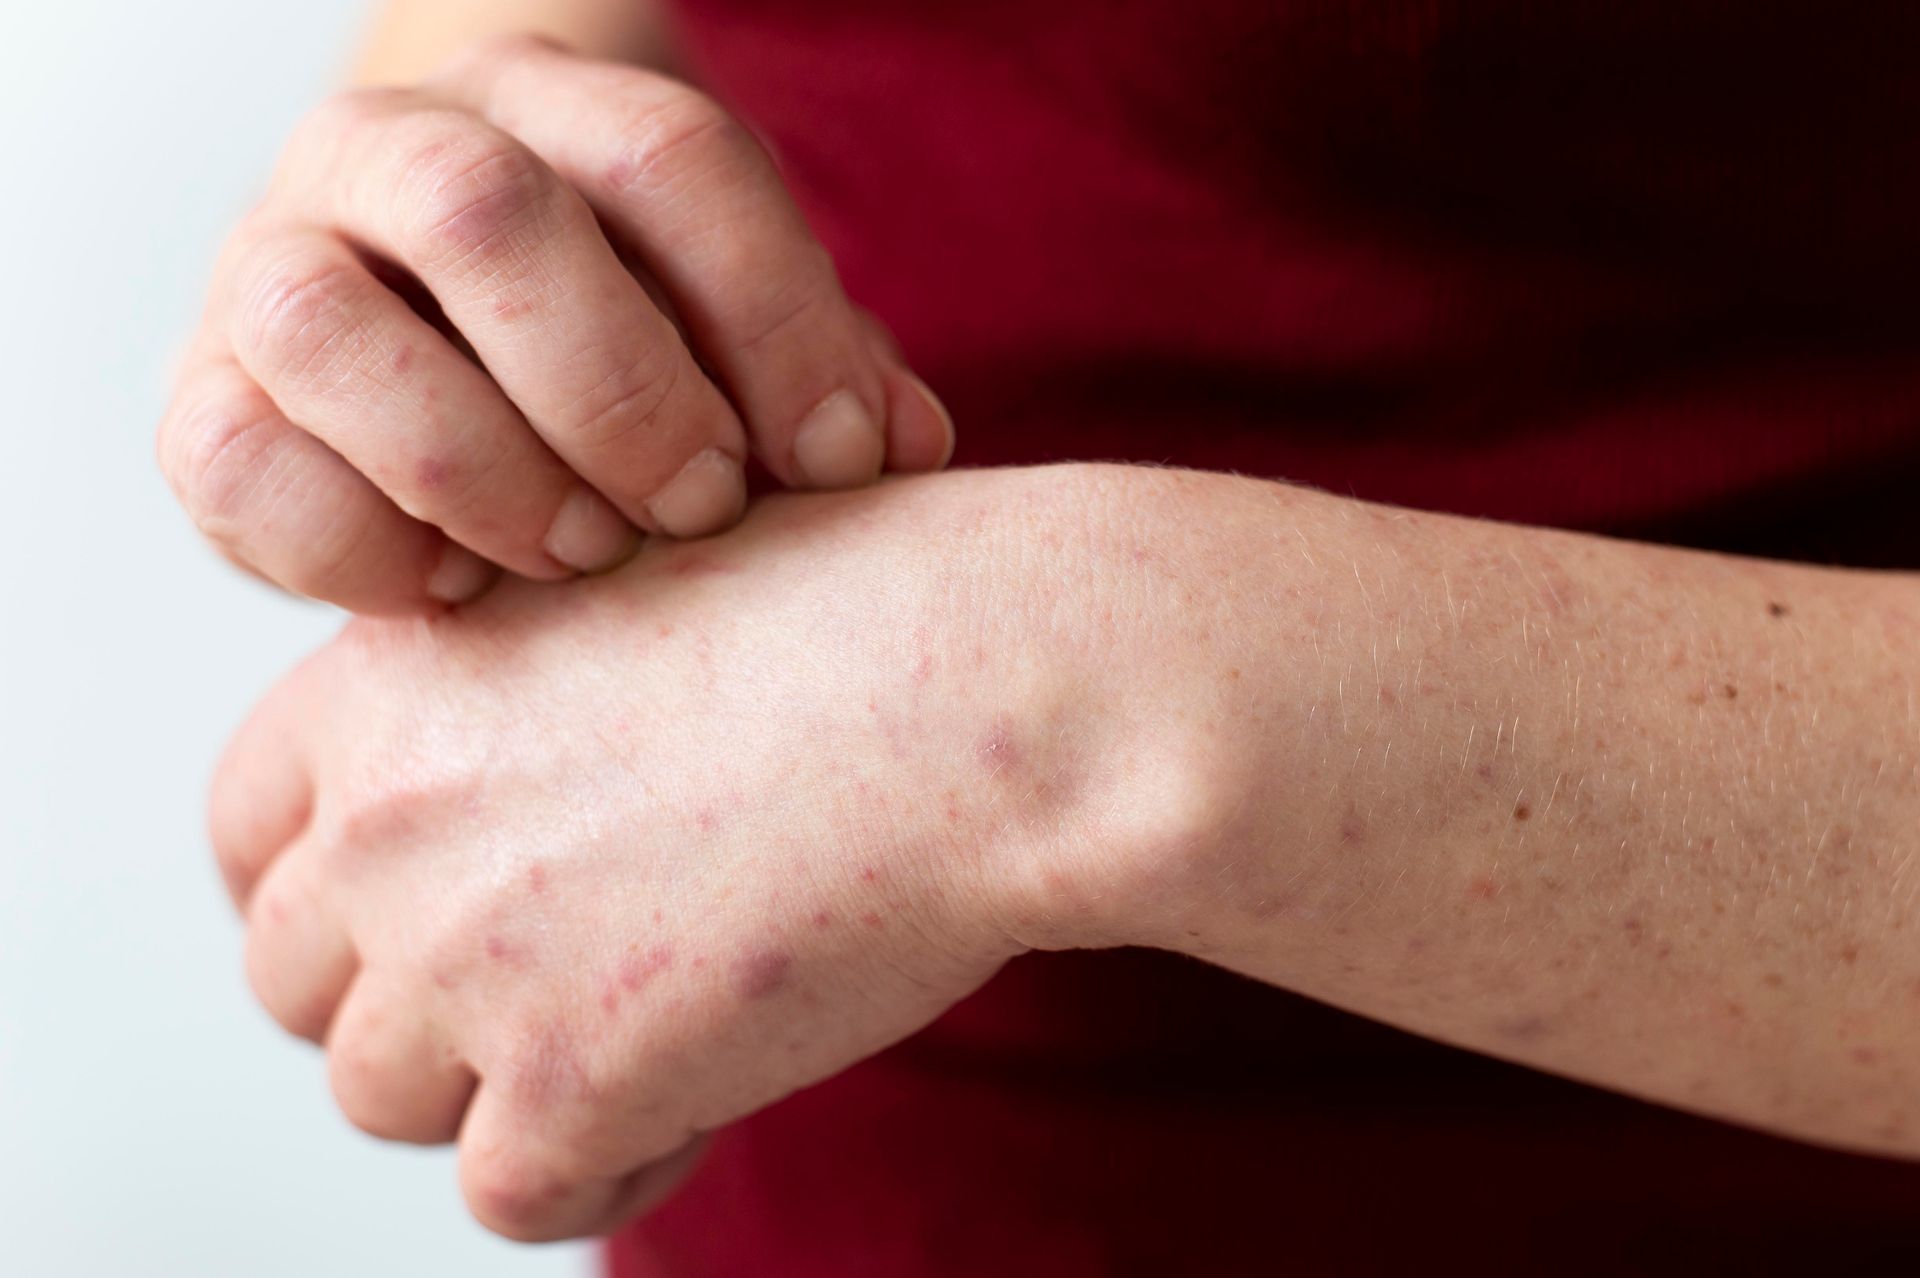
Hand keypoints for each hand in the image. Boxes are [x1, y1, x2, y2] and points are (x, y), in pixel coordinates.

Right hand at [158, 35, 953, 613]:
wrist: (428, 335)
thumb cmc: (619, 340)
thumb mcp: (734, 329)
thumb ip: (822, 368)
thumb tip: (906, 446)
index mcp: (551, 107)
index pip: (671, 159)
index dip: (776, 319)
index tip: (846, 460)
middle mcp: (388, 152)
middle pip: (487, 215)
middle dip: (620, 389)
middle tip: (703, 508)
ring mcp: (267, 264)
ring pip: (323, 324)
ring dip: (482, 464)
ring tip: (584, 554)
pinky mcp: (199, 401)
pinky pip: (239, 466)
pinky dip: (363, 549)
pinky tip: (464, 587)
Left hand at [208, 466, 1220, 1239]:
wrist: (996, 687)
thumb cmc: (873, 613)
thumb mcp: (644, 593)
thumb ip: (526, 698)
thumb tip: (513, 808)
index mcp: (395, 680)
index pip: (251, 829)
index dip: (332, 888)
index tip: (416, 916)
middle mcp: (391, 823)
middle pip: (302, 979)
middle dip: (414, 995)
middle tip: (557, 983)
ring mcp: (464, 960)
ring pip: (386, 1095)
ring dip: (502, 1083)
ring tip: (652, 1034)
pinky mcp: (569, 1083)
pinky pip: (518, 1190)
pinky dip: (609, 1158)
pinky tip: (709, 1089)